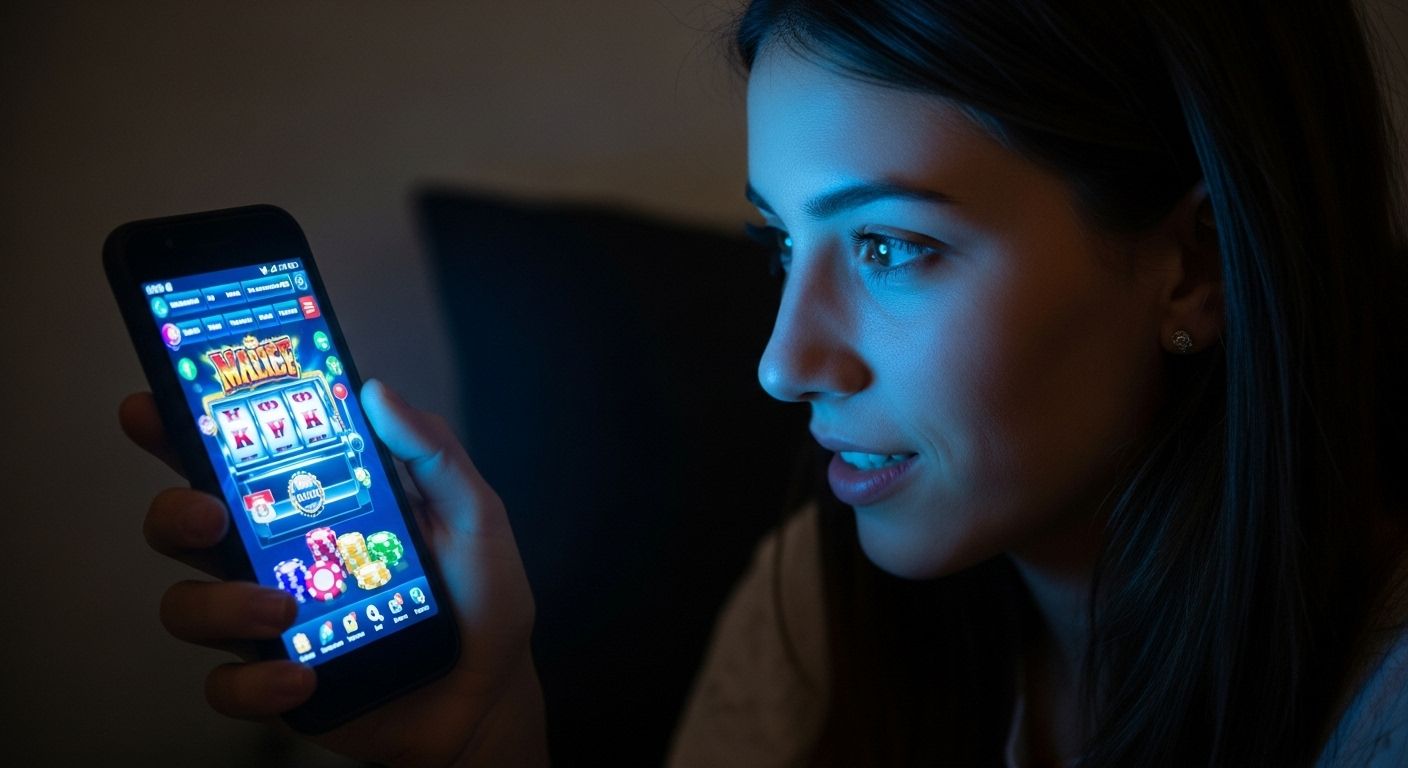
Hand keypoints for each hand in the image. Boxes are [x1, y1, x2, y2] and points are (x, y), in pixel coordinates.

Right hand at [122, 380, 546, 766]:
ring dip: (222, 603)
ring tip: (283, 611)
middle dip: (176, 512)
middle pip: (183, 525)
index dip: (179, 430)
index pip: (232, 461)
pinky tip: (302, 675)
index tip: (153, 403)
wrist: (490, 693)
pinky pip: (227, 683)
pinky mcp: (274, 683)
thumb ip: (432, 454)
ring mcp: (268, 622)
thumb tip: (376, 390)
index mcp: (312, 506)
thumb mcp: (473, 516)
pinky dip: (255, 681)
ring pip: (187, 604)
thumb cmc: (480, 600)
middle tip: (211, 515)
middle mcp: (275, 558)